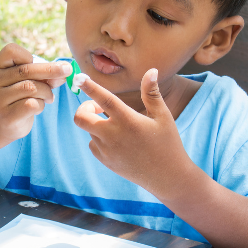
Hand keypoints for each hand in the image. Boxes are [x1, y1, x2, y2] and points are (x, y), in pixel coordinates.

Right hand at [0, 43, 72, 140]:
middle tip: (68, 70)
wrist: (3, 125)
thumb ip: (43, 74)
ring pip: (31, 88)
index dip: (28, 56)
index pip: (11, 51)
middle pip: (26, 70)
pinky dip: (41, 105)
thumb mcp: (27, 81)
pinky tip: (39, 107)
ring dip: (46, 91)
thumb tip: (64, 70)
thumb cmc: (18, 98)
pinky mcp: (6, 116)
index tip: (37, 65)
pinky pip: (31, 104)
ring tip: (48, 97)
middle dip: (51, 70)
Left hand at [73, 69, 190, 186]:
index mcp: (128, 120)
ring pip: (88, 130)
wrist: (167, 177)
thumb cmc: (168, 143)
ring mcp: (107, 150)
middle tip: (98, 108)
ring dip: (95, 123)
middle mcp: (114, 135)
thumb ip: (152, 93)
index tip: (79, 78)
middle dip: (84, 108)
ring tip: (116, 125)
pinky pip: (93, 144)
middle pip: (81, 117)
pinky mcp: (105, 161)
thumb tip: (151, 70)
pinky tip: (116, 140)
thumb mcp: (163, 116)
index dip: (90, 87)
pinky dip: (98, 138)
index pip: (104, 99)